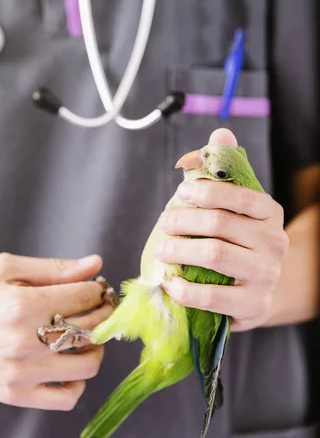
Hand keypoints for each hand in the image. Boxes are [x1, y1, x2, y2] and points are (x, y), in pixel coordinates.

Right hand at [0, 253, 112, 408]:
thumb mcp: (5, 269)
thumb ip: (53, 268)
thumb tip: (95, 264)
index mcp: (25, 305)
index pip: (86, 296)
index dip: (97, 289)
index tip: (95, 289)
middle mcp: (27, 341)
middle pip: (92, 328)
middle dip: (102, 313)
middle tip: (95, 307)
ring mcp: (23, 373)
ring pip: (89, 365)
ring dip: (95, 347)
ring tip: (84, 337)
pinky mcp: (16, 395)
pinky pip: (66, 399)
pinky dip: (77, 383)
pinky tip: (68, 367)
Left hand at [156, 129, 288, 331]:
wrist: (257, 291)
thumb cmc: (238, 243)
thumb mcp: (235, 208)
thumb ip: (226, 170)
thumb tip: (221, 132)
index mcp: (269, 213)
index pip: (239, 195)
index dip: (206, 191)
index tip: (180, 193)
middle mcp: (274, 242)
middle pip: (220, 224)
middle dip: (184, 221)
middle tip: (164, 225)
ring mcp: (267, 275)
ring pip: (215, 255)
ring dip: (180, 251)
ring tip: (162, 250)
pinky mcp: (253, 305)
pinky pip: (212, 295)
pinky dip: (185, 289)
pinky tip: (170, 283)